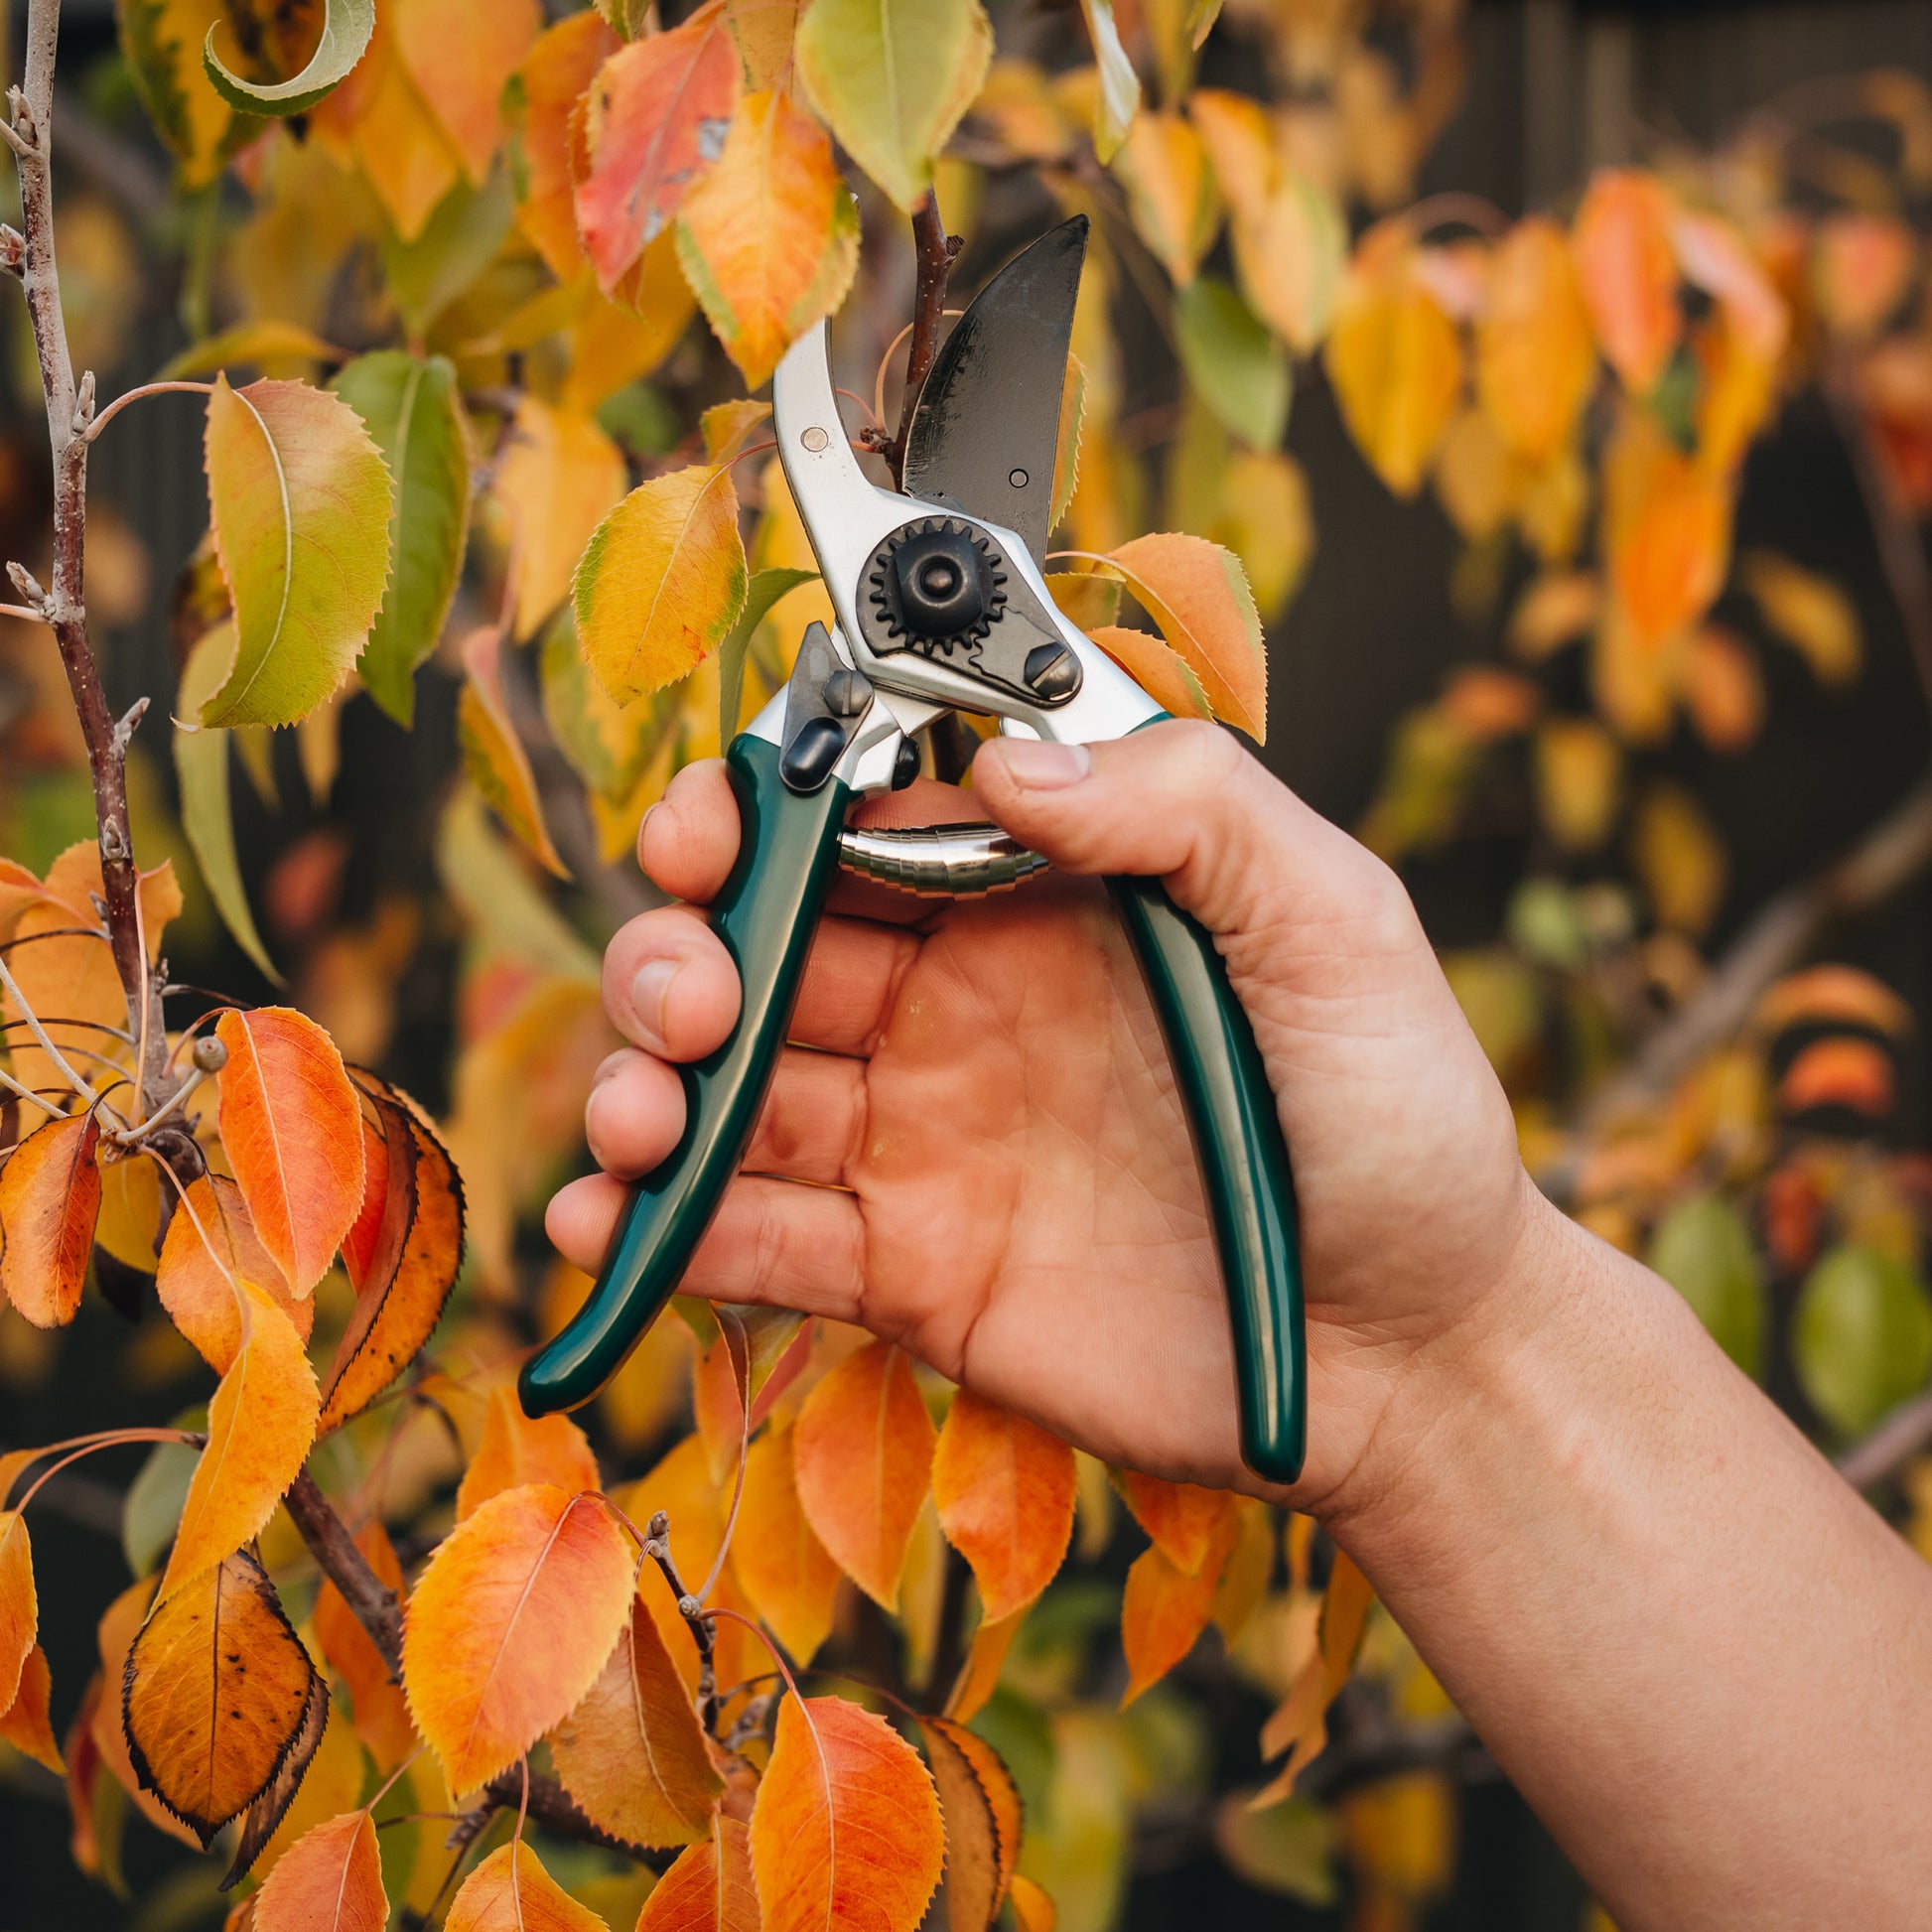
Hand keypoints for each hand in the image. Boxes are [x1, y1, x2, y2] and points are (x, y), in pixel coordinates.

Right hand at [548, 720, 1548, 1506]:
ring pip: (728, 1090)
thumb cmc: (1399, 1128)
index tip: (711, 832)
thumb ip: (1190, 809)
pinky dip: (665, 1235)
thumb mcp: (1337, 926)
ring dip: (645, 1090)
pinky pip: (758, 1239)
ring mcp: (920, 1139)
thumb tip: (1005, 769)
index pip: (853, 822)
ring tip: (642, 1122)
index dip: (757, 813)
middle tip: (696, 1000)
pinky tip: (613, 1232)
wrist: (1412, 1356)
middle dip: (682, 953)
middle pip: (756, 948)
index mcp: (1038, 903)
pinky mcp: (905, 1269)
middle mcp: (955, 1006)